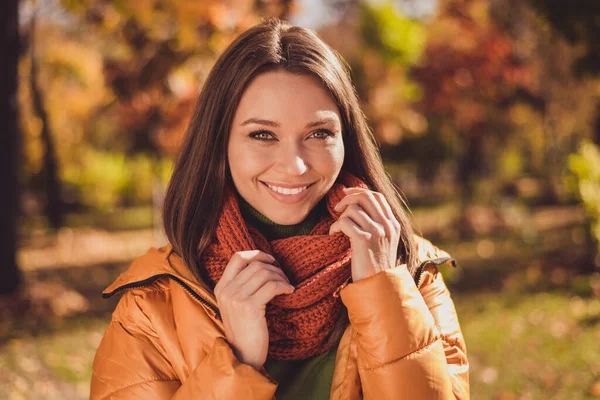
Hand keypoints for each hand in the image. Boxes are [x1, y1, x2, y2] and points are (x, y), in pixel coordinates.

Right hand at [214, 250, 293, 369]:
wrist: (243, 356)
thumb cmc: (246, 330)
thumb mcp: (236, 305)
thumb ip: (242, 286)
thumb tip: (263, 264)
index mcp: (221, 287)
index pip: (238, 257)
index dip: (257, 254)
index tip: (271, 261)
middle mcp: (226, 290)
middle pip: (255, 265)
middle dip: (274, 268)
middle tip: (284, 278)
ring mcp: (235, 298)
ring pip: (264, 273)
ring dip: (281, 277)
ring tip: (287, 286)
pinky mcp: (249, 307)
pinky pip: (272, 286)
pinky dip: (284, 286)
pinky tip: (290, 292)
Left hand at [328, 187, 400, 281]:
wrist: (379, 286)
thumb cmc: (375, 266)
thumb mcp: (382, 242)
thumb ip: (376, 224)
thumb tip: (357, 205)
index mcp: (393, 224)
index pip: (377, 196)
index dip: (359, 191)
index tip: (346, 194)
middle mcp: (387, 225)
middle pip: (365, 196)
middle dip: (348, 198)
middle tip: (337, 207)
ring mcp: (377, 231)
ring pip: (352, 209)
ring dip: (340, 217)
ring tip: (338, 229)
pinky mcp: (364, 239)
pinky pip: (344, 222)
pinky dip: (335, 227)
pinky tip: (333, 235)